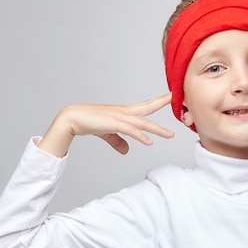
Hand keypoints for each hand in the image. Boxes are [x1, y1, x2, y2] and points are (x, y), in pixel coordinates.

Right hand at [38, 93, 174, 156]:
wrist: (73, 118)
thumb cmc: (90, 123)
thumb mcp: (108, 134)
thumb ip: (118, 141)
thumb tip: (127, 150)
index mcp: (124, 112)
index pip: (145, 105)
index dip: (157, 101)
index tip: (169, 97)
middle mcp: (124, 112)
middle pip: (147, 107)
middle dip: (161, 102)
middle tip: (175, 97)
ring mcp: (119, 117)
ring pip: (142, 122)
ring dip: (157, 129)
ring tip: (169, 135)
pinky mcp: (113, 124)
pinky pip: (130, 130)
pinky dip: (140, 136)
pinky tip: (149, 142)